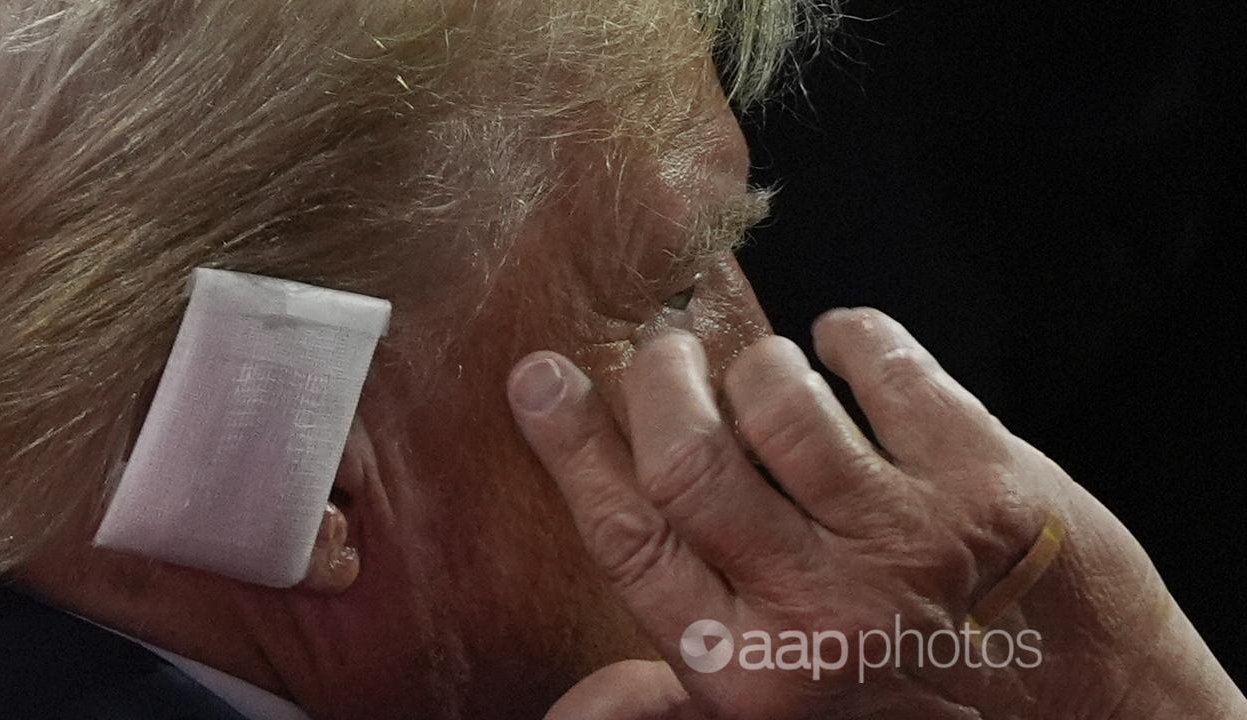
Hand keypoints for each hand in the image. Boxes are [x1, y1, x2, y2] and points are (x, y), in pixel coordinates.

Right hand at [509, 308, 1242, 719]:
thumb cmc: (920, 714)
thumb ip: (671, 707)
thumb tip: (568, 713)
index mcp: (751, 669)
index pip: (629, 539)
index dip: (572, 447)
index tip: (540, 379)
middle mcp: (819, 609)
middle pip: (691, 458)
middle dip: (658, 382)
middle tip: (661, 355)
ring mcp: (907, 541)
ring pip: (781, 402)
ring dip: (758, 364)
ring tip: (765, 372)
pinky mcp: (987, 484)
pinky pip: (889, 368)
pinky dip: (854, 335)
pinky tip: (846, 342)